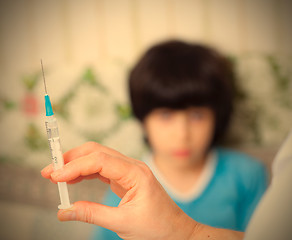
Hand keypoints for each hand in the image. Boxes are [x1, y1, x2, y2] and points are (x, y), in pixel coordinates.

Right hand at [41, 142, 197, 239]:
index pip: (100, 161)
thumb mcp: (123, 223)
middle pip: (98, 151)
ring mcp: (129, 170)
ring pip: (99, 157)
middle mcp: (132, 166)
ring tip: (56, 174)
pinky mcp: (125, 177)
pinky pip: (102, 168)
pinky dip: (85, 171)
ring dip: (76, 163)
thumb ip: (92, 214)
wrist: (175, 230)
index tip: (55, 176)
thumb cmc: (157, 227)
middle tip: (50, 171)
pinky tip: (72, 178)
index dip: (75, 166)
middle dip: (72, 158)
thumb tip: (64, 211)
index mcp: (136, 173)